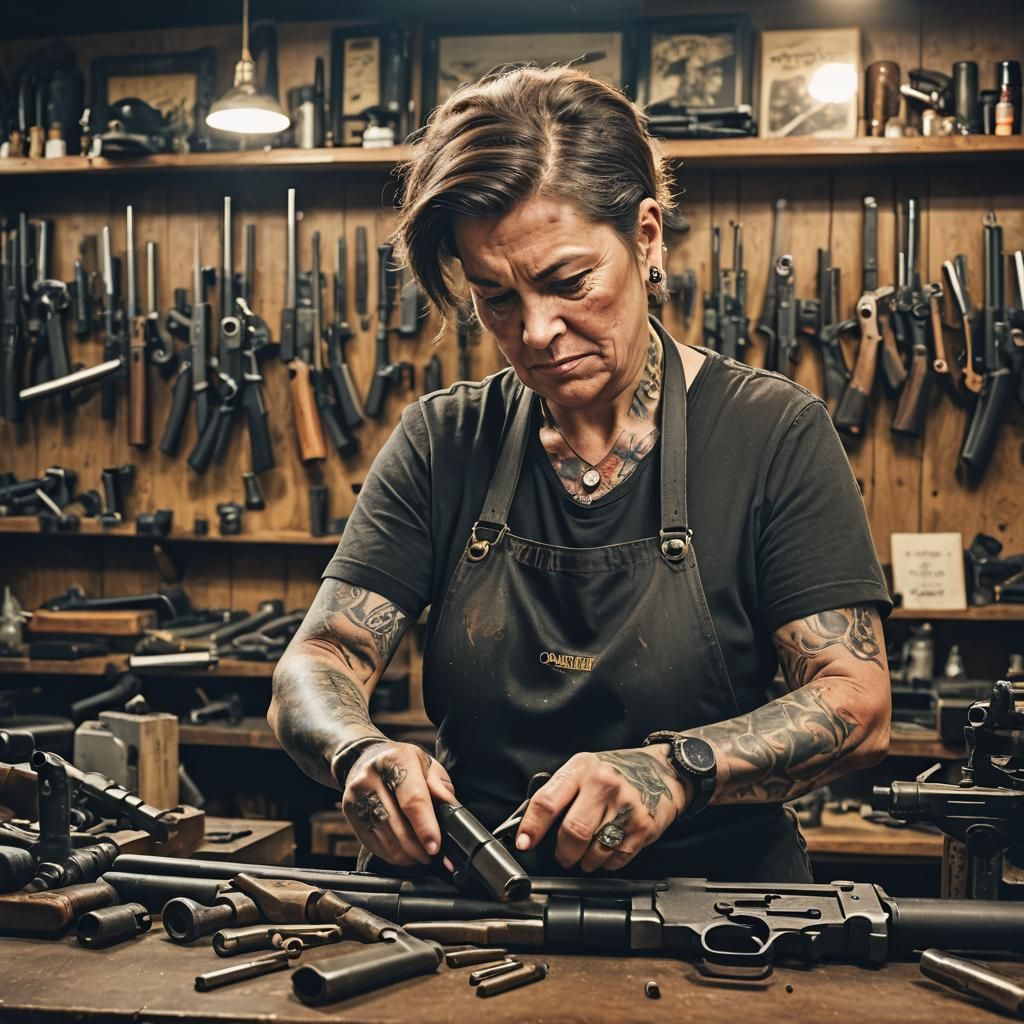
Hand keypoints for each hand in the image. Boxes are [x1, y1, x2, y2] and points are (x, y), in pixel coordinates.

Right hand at [341, 740, 455, 867]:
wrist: (364, 758)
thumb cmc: (400, 763)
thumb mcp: (426, 764)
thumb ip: (440, 787)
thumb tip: (451, 813)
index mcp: (397, 760)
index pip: (413, 799)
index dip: (425, 827)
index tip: (435, 846)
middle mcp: (372, 777)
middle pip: (396, 823)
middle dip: (417, 846)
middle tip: (433, 854)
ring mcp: (357, 796)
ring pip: (384, 837)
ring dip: (406, 854)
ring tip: (420, 855)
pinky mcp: (350, 813)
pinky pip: (372, 843)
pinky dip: (391, 854)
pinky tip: (404, 853)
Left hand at [515, 746, 689, 871]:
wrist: (662, 770)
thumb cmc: (617, 771)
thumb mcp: (585, 768)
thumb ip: (562, 791)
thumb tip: (533, 824)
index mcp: (582, 769)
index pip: (548, 801)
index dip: (532, 826)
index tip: (524, 843)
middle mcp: (603, 786)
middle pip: (572, 832)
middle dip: (563, 853)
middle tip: (562, 855)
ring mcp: (625, 807)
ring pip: (594, 851)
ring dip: (585, 861)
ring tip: (586, 854)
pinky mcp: (643, 826)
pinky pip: (617, 858)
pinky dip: (606, 863)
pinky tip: (606, 852)